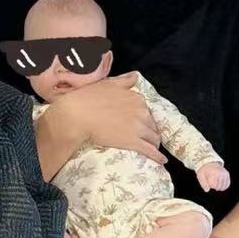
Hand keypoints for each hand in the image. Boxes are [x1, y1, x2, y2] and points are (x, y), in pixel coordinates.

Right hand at [47, 72, 164, 163]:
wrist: (77, 115)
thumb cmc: (88, 98)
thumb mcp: (108, 83)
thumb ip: (124, 80)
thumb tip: (135, 76)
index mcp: (136, 97)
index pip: (147, 110)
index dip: (144, 118)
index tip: (140, 123)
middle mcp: (141, 111)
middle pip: (152, 124)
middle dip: (150, 130)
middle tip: (146, 137)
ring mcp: (138, 127)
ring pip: (153, 137)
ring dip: (154, 143)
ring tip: (152, 148)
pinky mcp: (133, 142)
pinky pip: (150, 150)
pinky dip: (157, 156)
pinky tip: (161, 161)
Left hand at [197, 162, 229, 191]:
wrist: (209, 163)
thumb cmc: (204, 171)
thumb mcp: (200, 176)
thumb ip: (203, 184)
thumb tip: (207, 190)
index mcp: (213, 173)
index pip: (213, 185)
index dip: (210, 186)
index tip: (208, 181)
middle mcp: (220, 173)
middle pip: (218, 187)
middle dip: (214, 187)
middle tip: (211, 182)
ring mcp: (224, 174)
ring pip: (223, 186)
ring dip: (219, 188)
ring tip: (215, 185)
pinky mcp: (227, 174)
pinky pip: (227, 184)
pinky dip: (224, 186)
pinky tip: (220, 186)